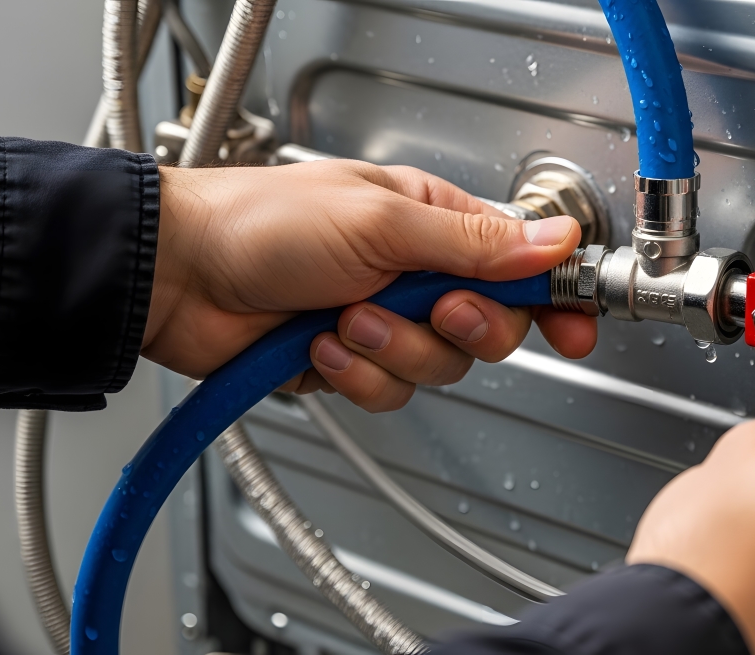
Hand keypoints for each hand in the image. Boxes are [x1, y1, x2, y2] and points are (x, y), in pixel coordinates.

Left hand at [144, 160, 596, 408]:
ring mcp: (384, 320)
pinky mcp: (351, 363)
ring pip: (440, 366)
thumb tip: (553, 241)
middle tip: (427, 307)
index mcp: (433, 222)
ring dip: (391, 349)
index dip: (554, 297)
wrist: (177, 275)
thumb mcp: (381, 220)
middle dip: (459, 327)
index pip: (518, 264)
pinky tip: (319, 346)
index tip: (577, 327)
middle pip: (491, 327)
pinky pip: (389, 391)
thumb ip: (473, 243)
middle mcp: (415, 272)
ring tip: (344, 318)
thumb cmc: (260, 222)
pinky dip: (355, 375)